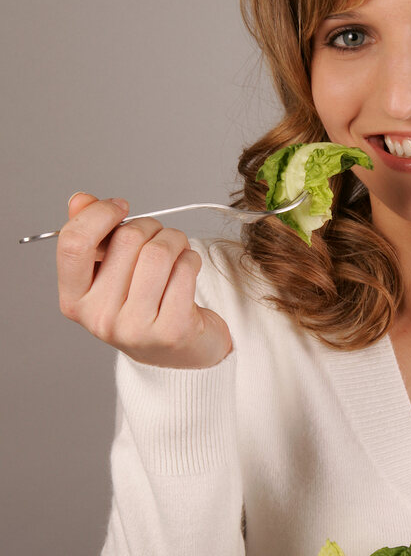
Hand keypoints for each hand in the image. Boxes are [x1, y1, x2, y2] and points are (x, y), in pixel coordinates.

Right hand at [57, 192, 232, 368]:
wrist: (178, 355)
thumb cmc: (142, 305)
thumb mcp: (110, 273)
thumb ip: (93, 235)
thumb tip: (79, 200)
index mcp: (75, 300)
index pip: (74, 244)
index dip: (99, 214)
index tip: (120, 207)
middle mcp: (100, 318)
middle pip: (127, 240)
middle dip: (150, 226)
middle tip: (158, 236)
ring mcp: (136, 328)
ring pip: (159, 251)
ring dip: (174, 239)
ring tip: (176, 249)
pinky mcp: (173, 330)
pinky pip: (185, 269)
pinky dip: (191, 259)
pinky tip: (188, 269)